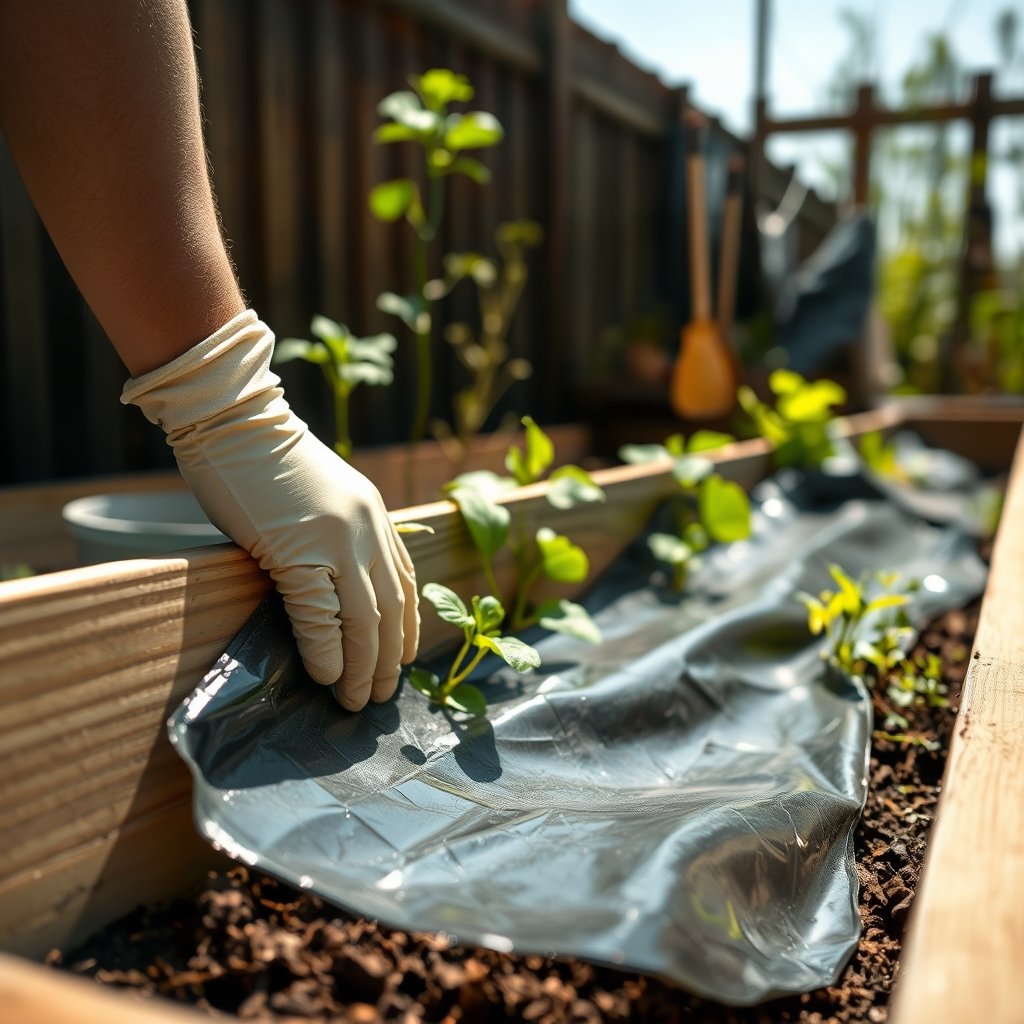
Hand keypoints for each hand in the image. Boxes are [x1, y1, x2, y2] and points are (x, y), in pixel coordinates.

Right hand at [122, 309, 418, 708]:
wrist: (233, 419)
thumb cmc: (265, 459)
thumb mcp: (324, 495)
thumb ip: (340, 534)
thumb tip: (336, 585)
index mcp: (376, 514)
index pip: (405, 582)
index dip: (406, 627)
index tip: (402, 659)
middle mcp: (368, 528)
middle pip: (391, 610)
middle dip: (389, 660)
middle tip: (380, 696)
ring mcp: (337, 539)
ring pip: (365, 620)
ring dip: (363, 668)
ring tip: (356, 701)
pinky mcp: (299, 549)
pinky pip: (320, 614)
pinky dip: (326, 651)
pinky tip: (325, 676)